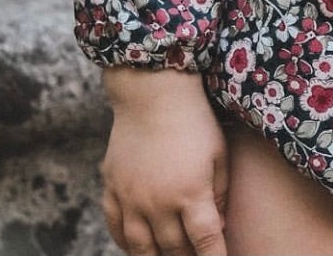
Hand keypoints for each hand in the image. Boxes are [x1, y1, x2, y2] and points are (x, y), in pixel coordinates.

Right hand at [100, 68, 227, 255]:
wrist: (153, 91)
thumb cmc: (194, 119)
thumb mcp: (218, 153)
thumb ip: (220, 193)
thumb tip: (218, 226)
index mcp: (191, 193)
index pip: (205, 241)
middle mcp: (158, 202)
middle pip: (172, 249)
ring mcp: (131, 197)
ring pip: (140, 248)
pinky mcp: (112, 187)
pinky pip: (115, 227)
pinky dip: (124, 242)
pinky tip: (135, 247)